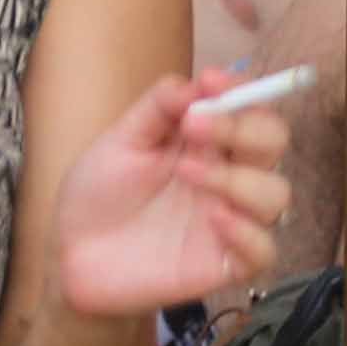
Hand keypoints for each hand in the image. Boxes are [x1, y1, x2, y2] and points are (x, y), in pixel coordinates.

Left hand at [56, 68, 293, 322]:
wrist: (70, 256)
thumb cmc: (99, 194)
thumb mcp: (121, 141)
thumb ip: (158, 108)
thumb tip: (197, 83)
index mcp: (209, 141)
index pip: (250, 106)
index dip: (242, 89)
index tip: (211, 81)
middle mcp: (229, 176)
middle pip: (274, 142)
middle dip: (244, 127)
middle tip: (195, 126)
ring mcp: (229, 221)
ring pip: (276, 195)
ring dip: (240, 179)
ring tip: (187, 173)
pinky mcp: (223, 264)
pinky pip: (264, 251)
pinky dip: (249, 234)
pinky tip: (214, 220)